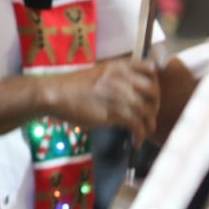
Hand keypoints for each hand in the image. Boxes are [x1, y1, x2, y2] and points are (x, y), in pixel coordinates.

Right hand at [42, 58, 160, 144]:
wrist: (54, 94)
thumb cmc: (71, 86)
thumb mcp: (97, 74)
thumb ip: (115, 80)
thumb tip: (129, 94)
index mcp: (118, 66)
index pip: (149, 69)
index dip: (154, 82)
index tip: (149, 94)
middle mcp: (123, 79)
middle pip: (153, 92)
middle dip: (155, 105)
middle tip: (148, 115)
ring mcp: (119, 96)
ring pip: (147, 111)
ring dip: (149, 124)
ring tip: (145, 131)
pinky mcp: (114, 113)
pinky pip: (137, 125)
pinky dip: (141, 135)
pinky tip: (137, 141)